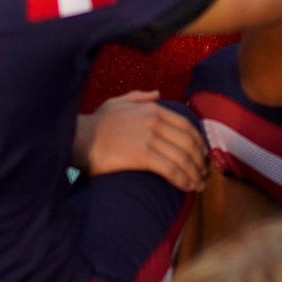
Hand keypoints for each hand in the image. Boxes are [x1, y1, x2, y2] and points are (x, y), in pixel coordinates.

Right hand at [73, 93, 209, 190]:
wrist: (78, 136)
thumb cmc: (96, 122)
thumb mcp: (117, 102)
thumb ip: (139, 97)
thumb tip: (157, 94)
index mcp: (152, 108)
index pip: (186, 125)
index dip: (199, 142)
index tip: (202, 155)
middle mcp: (154, 121)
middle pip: (188, 142)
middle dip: (200, 160)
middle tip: (203, 174)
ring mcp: (149, 138)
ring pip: (183, 157)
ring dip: (195, 173)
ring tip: (198, 185)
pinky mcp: (142, 155)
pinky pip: (171, 169)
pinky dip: (183, 179)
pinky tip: (187, 188)